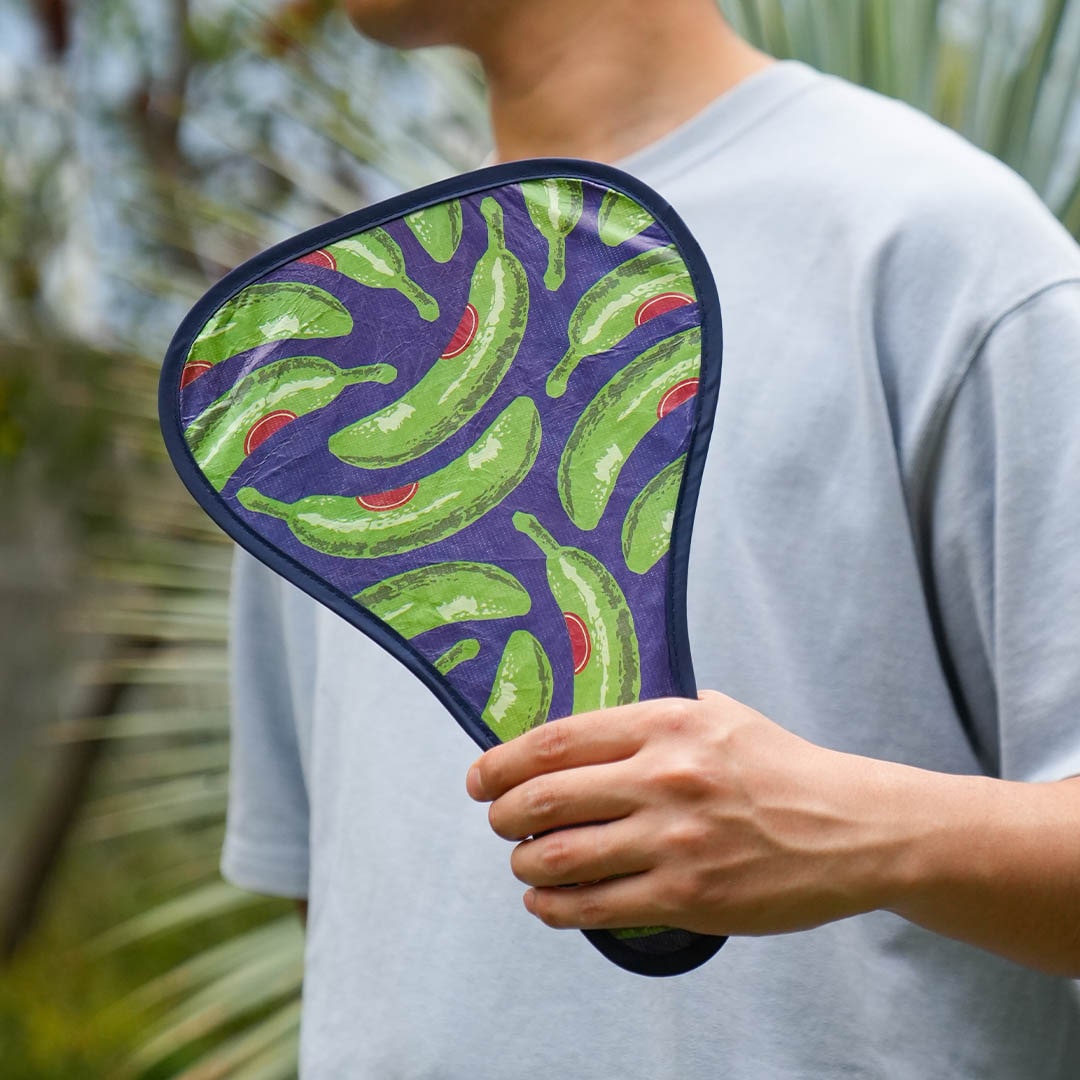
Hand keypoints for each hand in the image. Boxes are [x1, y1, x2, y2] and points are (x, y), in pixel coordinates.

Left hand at [466, 691, 903, 935]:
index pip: (555, 742)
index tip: (480, 778)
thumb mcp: (718, 713)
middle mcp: (663, 779)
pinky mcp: (689, 896)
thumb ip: (653, 718)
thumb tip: (585, 732)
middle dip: (503, 815)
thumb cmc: (780, 765)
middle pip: (544, 799)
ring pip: (562, 858)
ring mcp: (675, 841)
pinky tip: (547, 903)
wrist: (852, 827)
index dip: (502, 762)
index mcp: (664, 725)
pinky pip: (598, 909)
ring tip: (524, 863)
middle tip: (498, 821)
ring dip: (526, 864)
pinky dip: (556, 909)